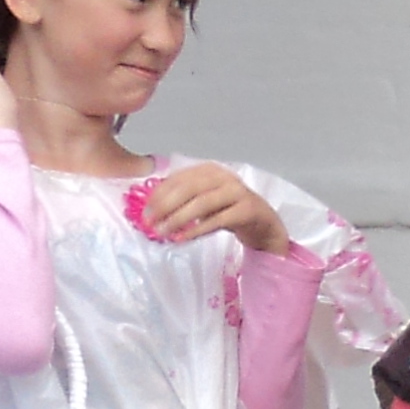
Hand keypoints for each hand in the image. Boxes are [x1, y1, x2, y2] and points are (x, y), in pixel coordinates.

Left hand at [134, 161, 290, 253]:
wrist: (264, 223)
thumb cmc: (229, 211)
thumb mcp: (204, 201)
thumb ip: (183, 200)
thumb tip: (152, 209)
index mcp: (209, 170)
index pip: (178, 178)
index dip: (159, 194)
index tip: (145, 211)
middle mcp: (223, 176)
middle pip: (188, 188)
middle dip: (165, 206)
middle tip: (150, 223)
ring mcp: (237, 191)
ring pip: (201, 203)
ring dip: (178, 219)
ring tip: (163, 232)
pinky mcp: (247, 209)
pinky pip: (217, 220)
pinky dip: (198, 229)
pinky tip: (183, 238)